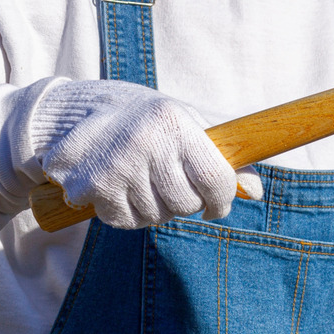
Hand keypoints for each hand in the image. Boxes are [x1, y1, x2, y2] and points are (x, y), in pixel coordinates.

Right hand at [28, 79, 260, 228]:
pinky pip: (126, 221)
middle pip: (186, 204)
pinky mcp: (91, 187)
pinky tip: (120, 187)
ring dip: (155, 208)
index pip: (216, 181)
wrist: (76, 112)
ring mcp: (116, 166)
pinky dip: (128, 213)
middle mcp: (145, 143)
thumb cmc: (148, 122)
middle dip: (186, 203)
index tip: (216, 205)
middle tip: (170, 183)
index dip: (222, 201)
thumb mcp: (189, 126)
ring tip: (142, 179)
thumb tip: (256, 193)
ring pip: (156, 217)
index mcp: (175, 123)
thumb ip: (225, 158)